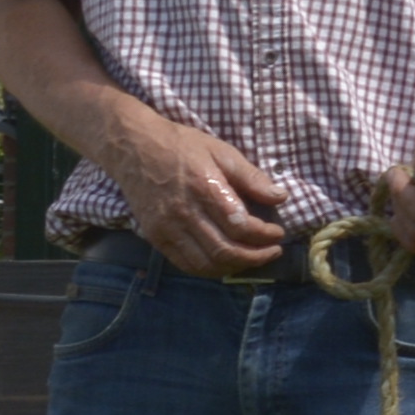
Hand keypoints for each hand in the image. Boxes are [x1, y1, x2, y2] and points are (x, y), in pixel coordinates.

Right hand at [103, 110, 292, 274]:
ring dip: (235, 267)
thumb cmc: (181, 146)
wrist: (133, 147)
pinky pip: (185, 264)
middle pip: (224, 250)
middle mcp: (183, 212)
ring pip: (205, 264)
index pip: (240, 225)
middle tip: (273, 251)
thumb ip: (251, 177)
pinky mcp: (155, 236)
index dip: (264, 235)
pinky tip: (225, 261)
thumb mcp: (221, 151)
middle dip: (256, 257)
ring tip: (253, 258)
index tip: (278, 233)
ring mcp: (166, 228)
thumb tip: (281, 197)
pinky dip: (209, 269)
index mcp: (204, 187)